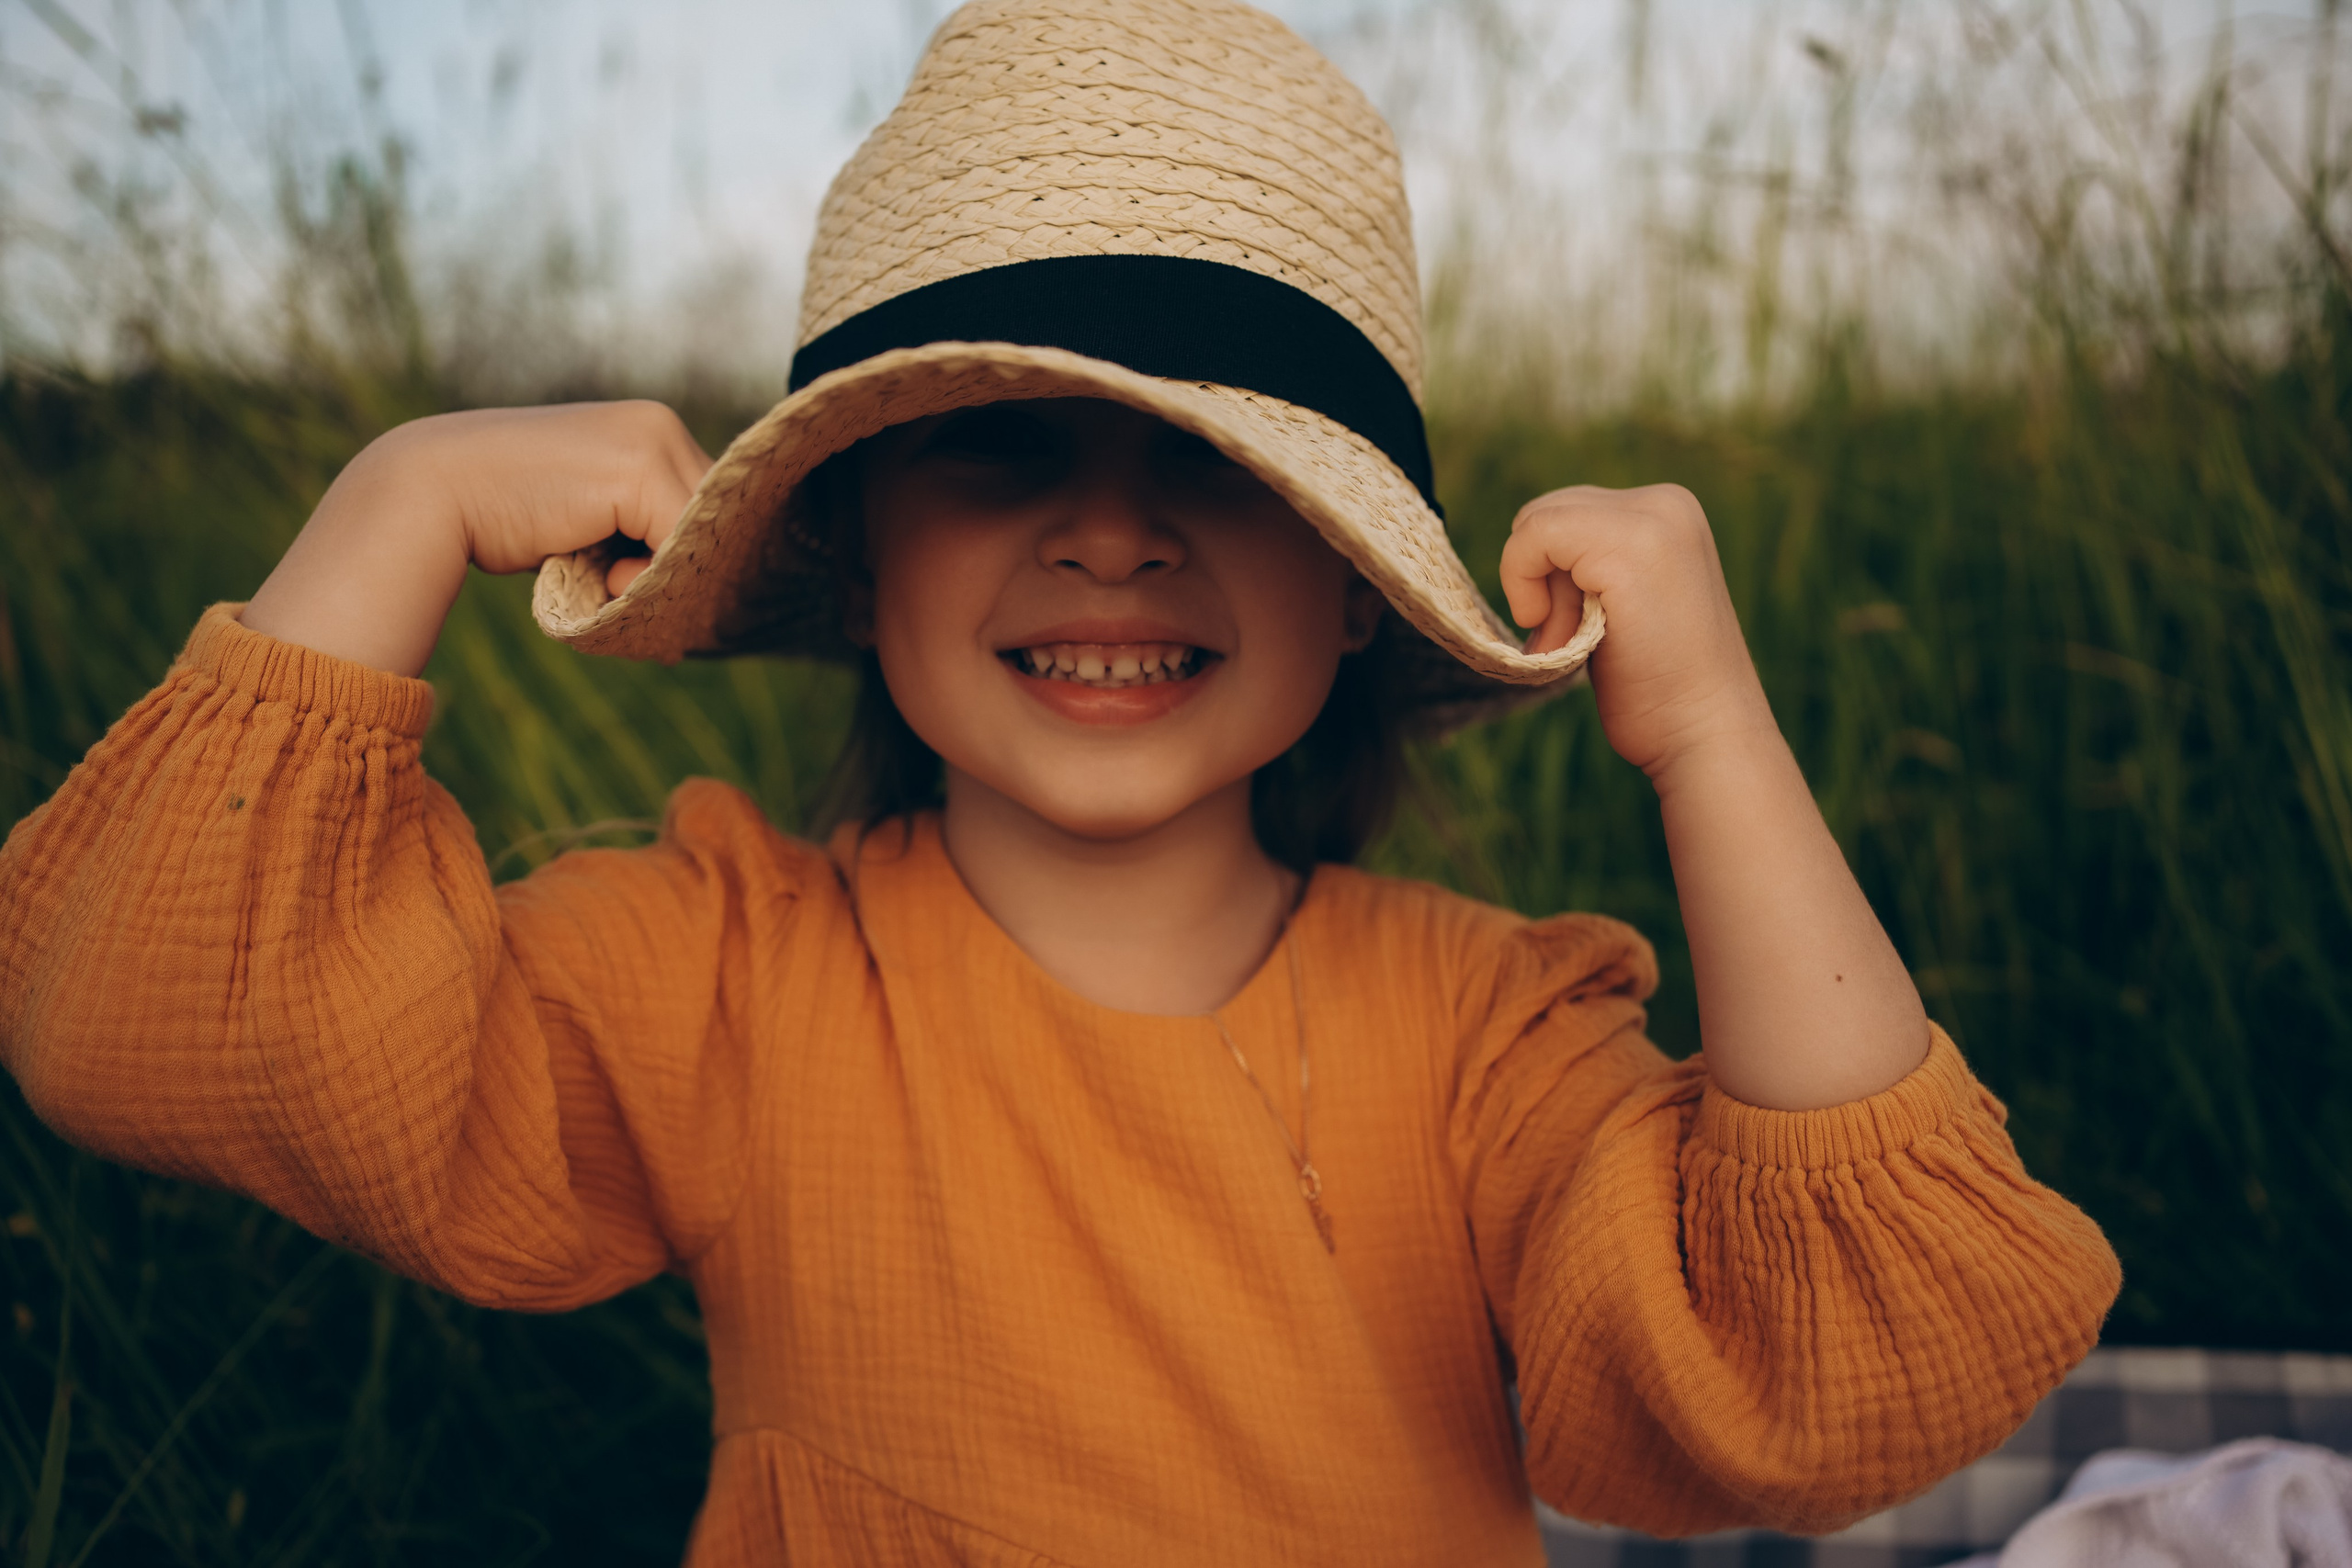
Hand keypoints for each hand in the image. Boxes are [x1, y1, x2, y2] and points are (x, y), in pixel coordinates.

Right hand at [243, 401, 711, 675]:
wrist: (429, 492)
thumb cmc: (504, 519)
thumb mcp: (586, 519)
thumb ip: (638, 531)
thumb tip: (698, 581)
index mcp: (649, 429)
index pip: (706, 506)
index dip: (687, 557)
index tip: (653, 593)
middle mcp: (659, 424)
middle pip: (715, 521)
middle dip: (686, 569)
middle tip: (629, 597)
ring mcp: (653, 440)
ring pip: (703, 537)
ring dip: (663, 576)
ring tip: (605, 580)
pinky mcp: (640, 469)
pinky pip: (679, 544)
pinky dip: (647, 577)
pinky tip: (601, 576)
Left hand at [1501, 483, 1769, 780]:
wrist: (1704, 733)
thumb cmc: (1661, 688)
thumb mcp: (1624, 604)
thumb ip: (1591, 565)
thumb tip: (1524, 552)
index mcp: (1670, 511)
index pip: (1568, 512)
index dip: (1551, 573)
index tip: (1577, 629)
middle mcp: (1665, 502)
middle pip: (1547, 511)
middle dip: (1542, 579)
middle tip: (1573, 638)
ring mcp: (1650, 519)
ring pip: (1537, 521)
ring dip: (1538, 590)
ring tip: (1576, 641)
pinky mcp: (1626, 547)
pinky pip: (1533, 536)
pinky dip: (1523, 585)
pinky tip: (1558, 633)